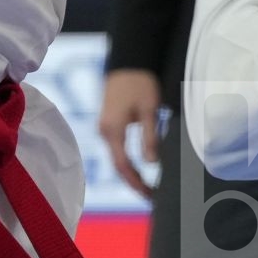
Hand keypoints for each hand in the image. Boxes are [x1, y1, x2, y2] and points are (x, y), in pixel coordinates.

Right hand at [98, 69, 161, 198]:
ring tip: (148, 186)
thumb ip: (149, 138)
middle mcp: (105, 131)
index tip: (150, 195)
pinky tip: (139, 168)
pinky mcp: (109, 124)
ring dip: (131, 173)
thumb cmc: (140, 83)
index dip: (136, 183)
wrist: (129, 62)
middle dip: (134, 182)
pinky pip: (117, 149)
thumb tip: (152, 165)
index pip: (123, 165)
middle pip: (118, 165)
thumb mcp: (149, 110)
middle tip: (152, 196)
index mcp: (113, 130)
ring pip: (117, 158)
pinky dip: (128, 162)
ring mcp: (105, 128)